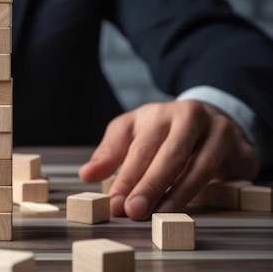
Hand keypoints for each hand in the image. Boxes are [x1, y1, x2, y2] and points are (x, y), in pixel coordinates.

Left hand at [78, 101, 259, 219]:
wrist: (208, 118)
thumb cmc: (162, 130)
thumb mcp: (131, 133)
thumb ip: (109, 153)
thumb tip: (86, 174)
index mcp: (159, 113)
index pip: (141, 148)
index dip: (127, 177)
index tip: (115, 202)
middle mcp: (191, 117)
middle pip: (171, 154)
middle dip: (150, 185)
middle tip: (134, 211)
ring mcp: (219, 132)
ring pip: (201, 165)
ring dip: (180, 192)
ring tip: (161, 214)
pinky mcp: (240, 150)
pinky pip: (226, 174)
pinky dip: (209, 191)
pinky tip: (192, 207)